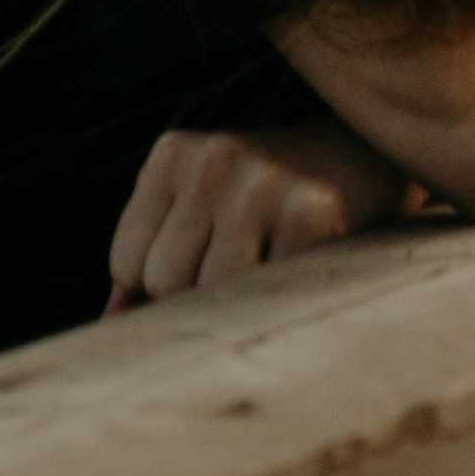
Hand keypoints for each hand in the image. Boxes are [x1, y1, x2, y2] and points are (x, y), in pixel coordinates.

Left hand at [104, 118, 410, 309]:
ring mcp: (262, 181)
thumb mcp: (202, 206)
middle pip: (165, 283)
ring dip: (245, 299)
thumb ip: (152, 255)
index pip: (127, 263)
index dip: (163, 284)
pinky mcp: (310, 211)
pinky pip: (269, 295)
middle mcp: (213, 156)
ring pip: (214, 296)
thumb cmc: (268, 198)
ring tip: (275, 259)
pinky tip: (305, 260)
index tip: (209, 258)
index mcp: (174, 152)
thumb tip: (109, 323)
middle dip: (201, 294)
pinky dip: (285, 295)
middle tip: (249, 259)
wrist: (365, 158)